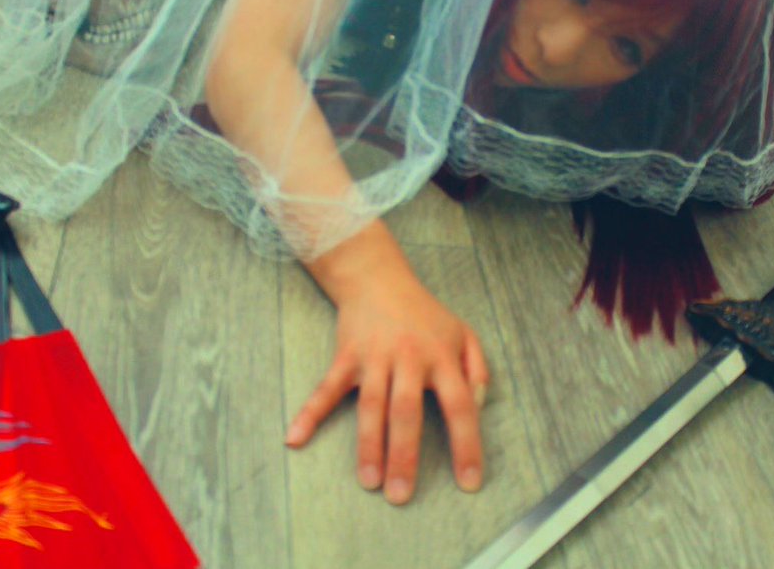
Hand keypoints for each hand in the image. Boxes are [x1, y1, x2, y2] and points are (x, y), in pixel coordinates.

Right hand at [284, 279, 489, 505]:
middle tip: (400, 496)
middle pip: (406, 412)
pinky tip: (295, 437)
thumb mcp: (464, 334)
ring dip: (368, 445)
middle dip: (403, 455)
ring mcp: (374, 357)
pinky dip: (310, 412)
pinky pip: (326, 388)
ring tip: (369, 481)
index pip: (460, 406)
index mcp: (441, 357)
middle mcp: (408, 358)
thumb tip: (477, 408)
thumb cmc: (425, 315)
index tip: (468, 483)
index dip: (466, 445)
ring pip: (371, 406)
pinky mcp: (346, 356)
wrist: (378, 279)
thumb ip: (478, 370)